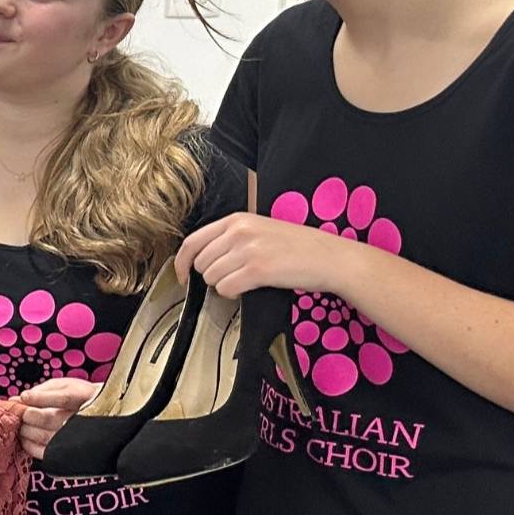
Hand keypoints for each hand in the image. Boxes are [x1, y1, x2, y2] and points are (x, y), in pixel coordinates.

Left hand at [15, 377, 98, 460]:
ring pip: (44, 436)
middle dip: (27, 415)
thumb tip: (19, 398)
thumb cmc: (82, 398)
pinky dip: (29, 445)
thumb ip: (43, 390)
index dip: (39, 398)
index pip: (63, 399)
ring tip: (21, 424)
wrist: (106, 418)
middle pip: (49, 419)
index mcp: (86, 398)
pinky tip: (26, 438)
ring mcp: (76, 438)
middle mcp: (83, 419)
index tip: (24, 397)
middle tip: (19, 412)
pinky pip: (45, 452)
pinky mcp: (69, 453)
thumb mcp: (67, 385)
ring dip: (25, 430)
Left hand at [175, 211, 363, 299]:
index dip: (181, 263)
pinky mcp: (258, 270)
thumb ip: (231, 238)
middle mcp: (239, 231)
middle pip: (200, 264)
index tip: (182, 276)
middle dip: (212, 276)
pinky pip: (226, 289)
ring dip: (224, 286)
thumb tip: (203, 259)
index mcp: (237, 220)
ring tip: (247, 281)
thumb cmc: (299, 247)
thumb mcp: (261, 230)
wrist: (331, 258)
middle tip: (234, 278)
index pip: (192, 242)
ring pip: (211, 278)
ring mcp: (248, 250)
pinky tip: (251, 288)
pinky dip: (234, 294)